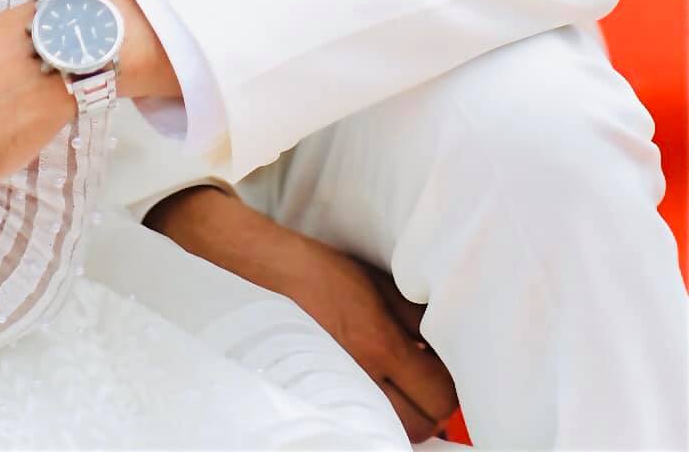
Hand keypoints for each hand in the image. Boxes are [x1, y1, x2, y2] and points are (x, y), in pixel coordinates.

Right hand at [148, 188, 458, 442]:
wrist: (252, 268)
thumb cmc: (313, 268)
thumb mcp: (372, 279)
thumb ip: (414, 314)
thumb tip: (446, 338)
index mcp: (377, 342)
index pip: (440, 396)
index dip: (448, 385)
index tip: (440, 367)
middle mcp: (358, 375)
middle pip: (420, 426)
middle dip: (429, 407)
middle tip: (421, 379)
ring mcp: (334, 391)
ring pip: (389, 433)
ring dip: (400, 416)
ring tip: (393, 385)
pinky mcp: (313, 396)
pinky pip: (357, 423)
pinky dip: (370, 415)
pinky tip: (366, 390)